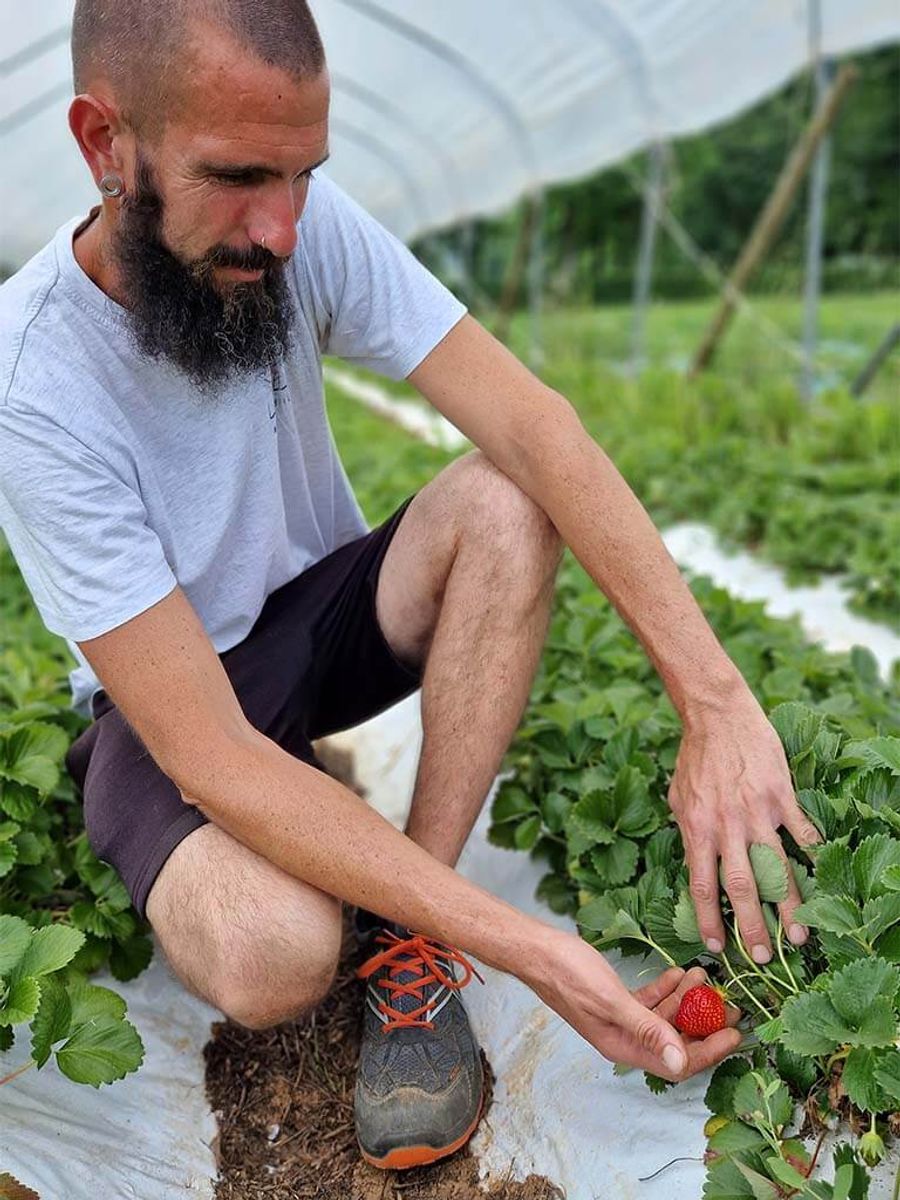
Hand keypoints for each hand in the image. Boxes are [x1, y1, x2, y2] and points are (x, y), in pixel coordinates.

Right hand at [527, 932, 742, 1079]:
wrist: (537, 952)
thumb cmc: (568, 975)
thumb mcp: (612, 1001)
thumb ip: (647, 1030)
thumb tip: (681, 1061)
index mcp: (623, 1047)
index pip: (676, 1062)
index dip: (708, 1051)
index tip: (735, 1032)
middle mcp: (625, 1039)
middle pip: (675, 1042)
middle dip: (704, 1024)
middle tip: (729, 1004)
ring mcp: (621, 1020)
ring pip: (665, 1018)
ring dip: (687, 1000)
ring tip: (703, 977)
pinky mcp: (616, 1001)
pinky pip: (650, 1002)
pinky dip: (666, 989)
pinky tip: (677, 974)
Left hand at [667, 699, 823, 962]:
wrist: (717, 716)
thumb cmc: (694, 758)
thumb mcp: (678, 798)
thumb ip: (688, 832)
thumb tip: (697, 866)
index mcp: (698, 828)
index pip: (701, 885)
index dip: (708, 919)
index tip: (716, 945)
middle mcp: (728, 825)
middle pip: (742, 887)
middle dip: (752, 927)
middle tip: (762, 958)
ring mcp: (757, 811)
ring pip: (776, 868)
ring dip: (788, 906)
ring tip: (799, 936)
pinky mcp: (781, 794)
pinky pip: (801, 830)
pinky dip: (812, 853)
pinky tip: (820, 876)